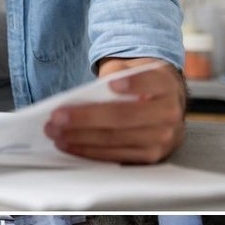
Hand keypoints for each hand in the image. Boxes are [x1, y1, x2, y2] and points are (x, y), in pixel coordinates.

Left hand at [43, 58, 185, 163]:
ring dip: (81, 137)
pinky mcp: (151, 155)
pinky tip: (69, 144)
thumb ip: (115, 73)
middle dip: (86, 118)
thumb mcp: (131, 68)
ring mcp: (163, 138)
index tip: (112, 84)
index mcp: (165, 85)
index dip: (134, 84)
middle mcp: (169, 112)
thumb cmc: (139, 83)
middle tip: (57, 117)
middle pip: (125, 116)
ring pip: (117, 138)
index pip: (151, 82)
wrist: (165, 103)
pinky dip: (89, 151)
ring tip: (55, 132)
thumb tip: (87, 92)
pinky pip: (117, 155)